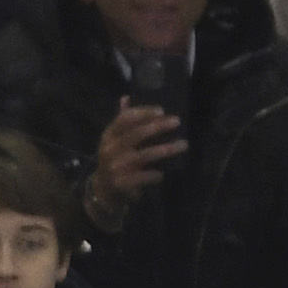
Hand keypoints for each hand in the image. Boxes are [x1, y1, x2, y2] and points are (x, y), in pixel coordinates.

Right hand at [88, 103, 190, 224]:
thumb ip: (122, 120)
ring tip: (183, 145)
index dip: (143, 113)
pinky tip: (162, 174)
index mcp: (109, 135)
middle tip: (177, 121)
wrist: (103, 190)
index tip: (161, 111)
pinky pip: (140, 177)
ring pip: (143, 155)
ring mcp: (114, 166)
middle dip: (157, 127)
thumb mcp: (114, 140)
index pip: (125, 119)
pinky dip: (152, 175)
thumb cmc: (114, 160)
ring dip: (164, 150)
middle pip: (136, 134)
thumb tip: (126, 97)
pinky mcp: (120, 183)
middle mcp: (110, 148)